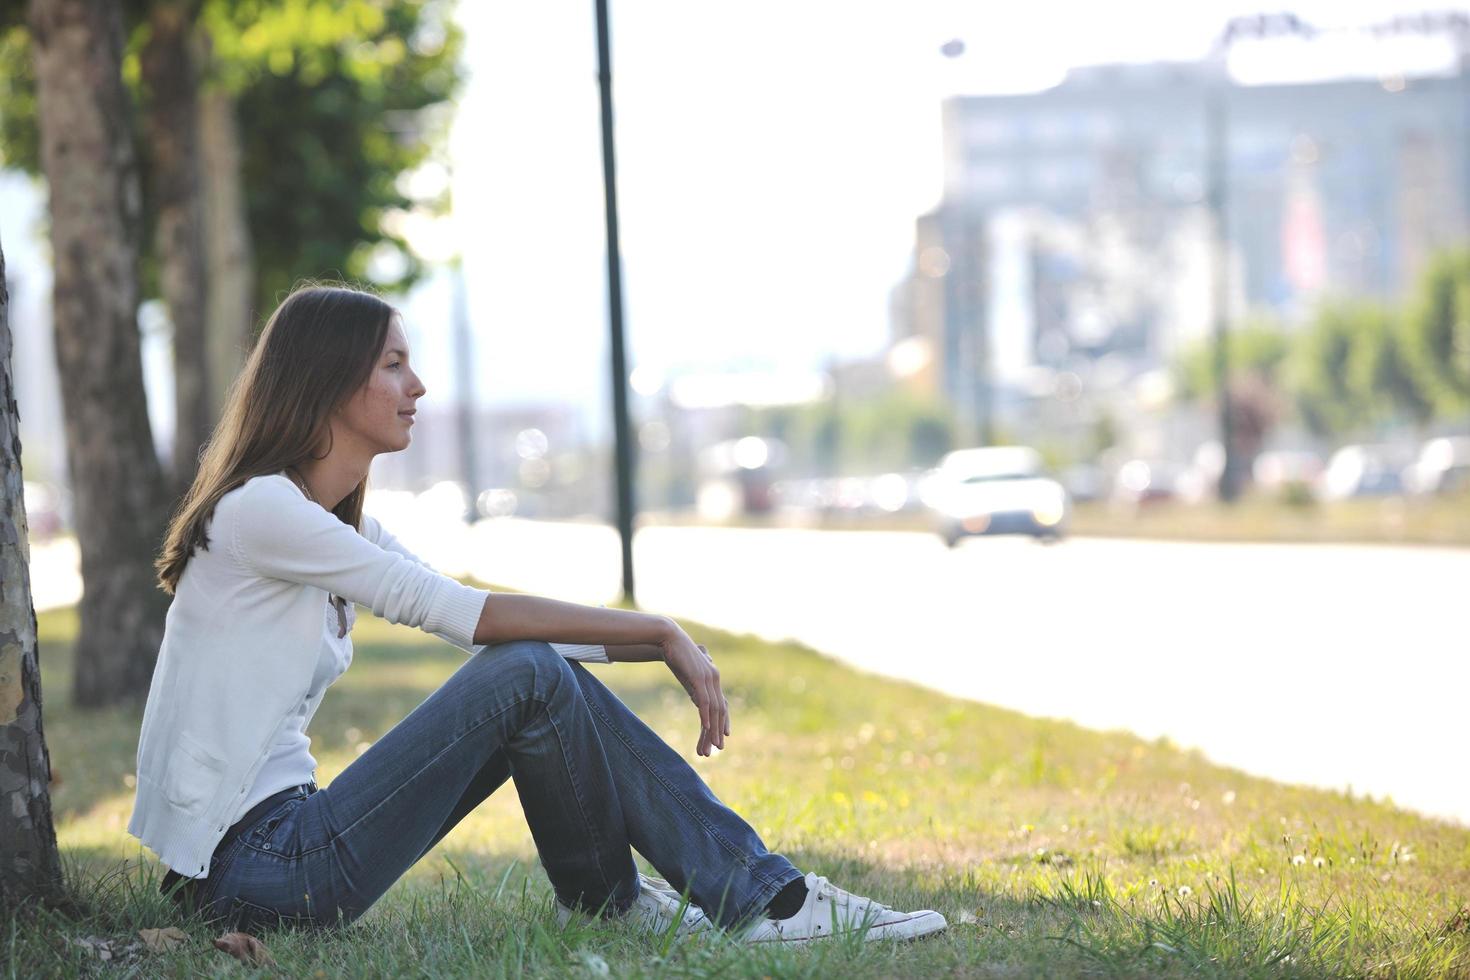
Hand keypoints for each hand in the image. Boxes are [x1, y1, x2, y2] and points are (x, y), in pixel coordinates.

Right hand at [659, 624, 728, 756]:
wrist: (668, 638)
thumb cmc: (677, 655)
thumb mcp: (689, 674)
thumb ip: (696, 686)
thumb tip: (698, 698)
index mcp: (713, 678)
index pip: (722, 704)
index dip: (723, 722)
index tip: (723, 738)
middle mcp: (715, 678)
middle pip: (720, 710)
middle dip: (718, 731)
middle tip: (718, 749)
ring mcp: (708, 678)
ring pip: (714, 709)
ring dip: (713, 729)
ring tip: (712, 745)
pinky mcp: (699, 677)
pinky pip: (704, 701)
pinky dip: (706, 716)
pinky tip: (705, 728)